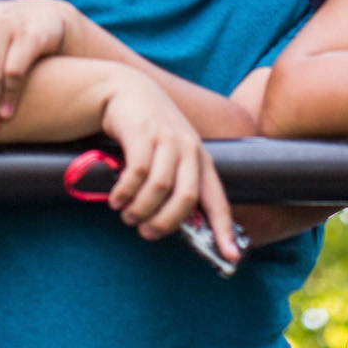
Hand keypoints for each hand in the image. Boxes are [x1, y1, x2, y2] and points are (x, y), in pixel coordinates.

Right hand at [95, 69, 236, 256]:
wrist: (126, 90)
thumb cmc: (149, 131)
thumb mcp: (171, 153)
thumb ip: (175, 182)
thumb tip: (168, 223)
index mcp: (200, 160)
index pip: (217, 200)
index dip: (224, 230)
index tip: (231, 257)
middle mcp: (188, 149)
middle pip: (186, 199)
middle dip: (165, 223)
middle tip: (147, 232)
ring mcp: (166, 139)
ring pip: (159, 188)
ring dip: (140, 210)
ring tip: (128, 215)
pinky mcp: (143, 132)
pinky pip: (136, 173)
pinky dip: (125, 193)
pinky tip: (117, 199)